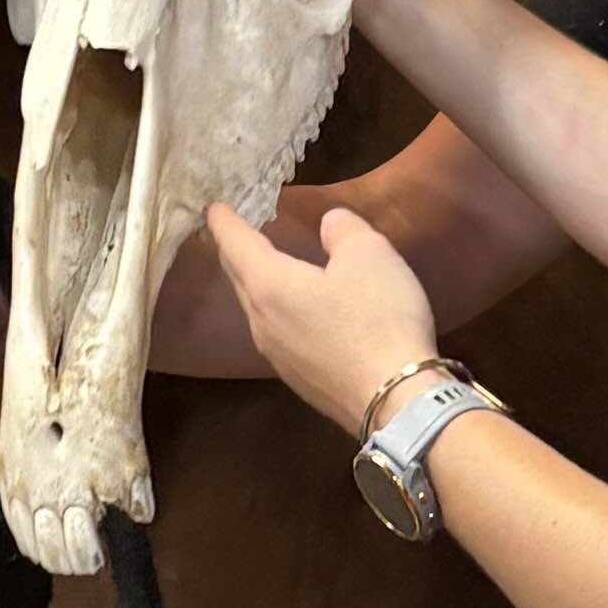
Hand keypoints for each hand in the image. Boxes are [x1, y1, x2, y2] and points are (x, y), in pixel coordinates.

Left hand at [202, 199, 439, 439]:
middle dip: (236, 251)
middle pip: (238, 278)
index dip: (223, 221)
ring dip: (257, 284)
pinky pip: (278, 334)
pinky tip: (298, 311)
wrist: (395, 400)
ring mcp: (277, 356)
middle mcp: (261, 322)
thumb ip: (343, 230)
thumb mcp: (369, 255)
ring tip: (266, 265)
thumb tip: (329, 224)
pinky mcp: (298, 379)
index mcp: (268, 285)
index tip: (212, 207)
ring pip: (256, 310)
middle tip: (236, 231)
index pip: (234, 244)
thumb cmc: (378, 318)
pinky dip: (279, 311)